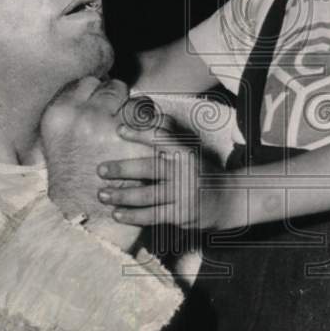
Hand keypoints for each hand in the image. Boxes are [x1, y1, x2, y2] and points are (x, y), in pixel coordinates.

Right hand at [40, 78, 150, 245]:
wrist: (87, 220)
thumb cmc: (70, 185)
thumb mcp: (56, 146)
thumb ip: (70, 118)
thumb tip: (88, 95)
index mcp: (59, 115)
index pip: (86, 83)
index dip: (98, 89)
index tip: (104, 97)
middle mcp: (84, 116)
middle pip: (113, 89)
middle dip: (121, 98)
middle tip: (125, 110)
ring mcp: (111, 127)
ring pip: (137, 103)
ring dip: (142, 112)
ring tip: (144, 123)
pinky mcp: (139, 144)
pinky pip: (156, 123)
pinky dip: (160, 127)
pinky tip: (158, 135)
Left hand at [97, 121, 230, 230]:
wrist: (229, 201)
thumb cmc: (201, 171)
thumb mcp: (191, 151)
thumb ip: (169, 137)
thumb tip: (148, 114)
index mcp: (187, 152)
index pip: (162, 138)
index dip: (140, 133)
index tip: (119, 130)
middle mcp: (186, 172)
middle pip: (150, 168)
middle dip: (123, 169)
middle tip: (100, 169)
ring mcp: (184, 194)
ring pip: (148, 195)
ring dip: (123, 195)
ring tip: (102, 194)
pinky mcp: (181, 215)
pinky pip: (153, 215)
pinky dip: (133, 215)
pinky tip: (116, 214)